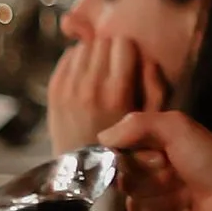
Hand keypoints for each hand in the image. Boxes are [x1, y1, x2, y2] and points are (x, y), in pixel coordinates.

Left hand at [45, 34, 162, 155]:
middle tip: (114, 66)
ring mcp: (69, 87)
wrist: (83, 168)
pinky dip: (77, 61)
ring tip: (99, 71)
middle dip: (110, 51)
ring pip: (84, 46)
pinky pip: (68, 57)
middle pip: (102, 42)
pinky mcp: (54, 89)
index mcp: (117, 92)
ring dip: (93, 55)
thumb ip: (157, 88)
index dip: (129, 50)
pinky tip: (85, 76)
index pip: (123, 44)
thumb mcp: (150, 121)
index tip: (129, 61)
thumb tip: (149, 59)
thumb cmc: (122, 146)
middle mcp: (90, 86)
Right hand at [97, 107, 211, 210]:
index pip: (120, 160)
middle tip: (178, 177)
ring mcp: (160, 204)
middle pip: (125, 185)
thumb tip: (102, 138)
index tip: (161, 158)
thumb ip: (136, 125)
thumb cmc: (208, 158)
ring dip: (164, 202)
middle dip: (152, 182)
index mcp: (154, 150)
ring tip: (187, 196)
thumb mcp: (175, 127)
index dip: (138, 162)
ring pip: (136, 209)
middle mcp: (154, 176)